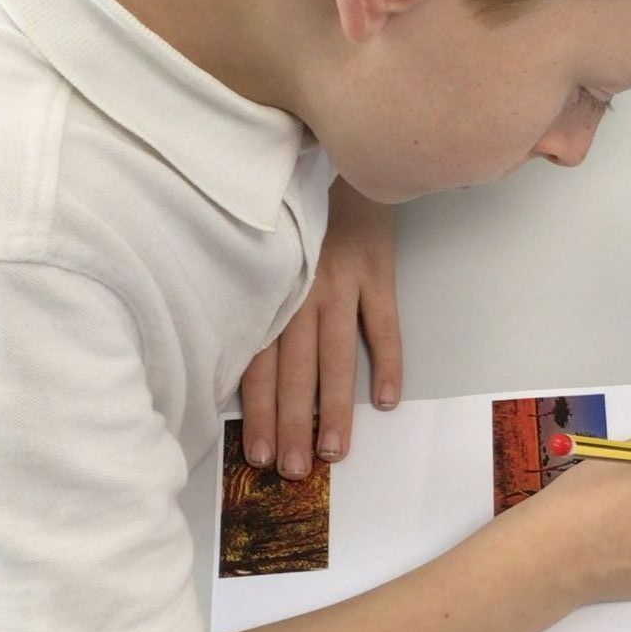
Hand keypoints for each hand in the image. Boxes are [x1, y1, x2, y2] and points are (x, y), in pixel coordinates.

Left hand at [240, 178, 402, 478]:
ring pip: (335, 357)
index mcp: (269, 297)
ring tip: (334, 452)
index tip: (259, 457)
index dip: (259, 413)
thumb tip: (242, 370)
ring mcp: (340, 283)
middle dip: (293, 425)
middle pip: (295, 372)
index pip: (260, 366)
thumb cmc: (291, 218)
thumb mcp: (261, 257)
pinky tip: (388, 401)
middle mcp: (299, 294)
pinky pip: (384, 324)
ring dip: (334, 408)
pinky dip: (388, 362)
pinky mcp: (377, 271)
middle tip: (294, 471)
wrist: (332, 160)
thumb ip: (256, 305)